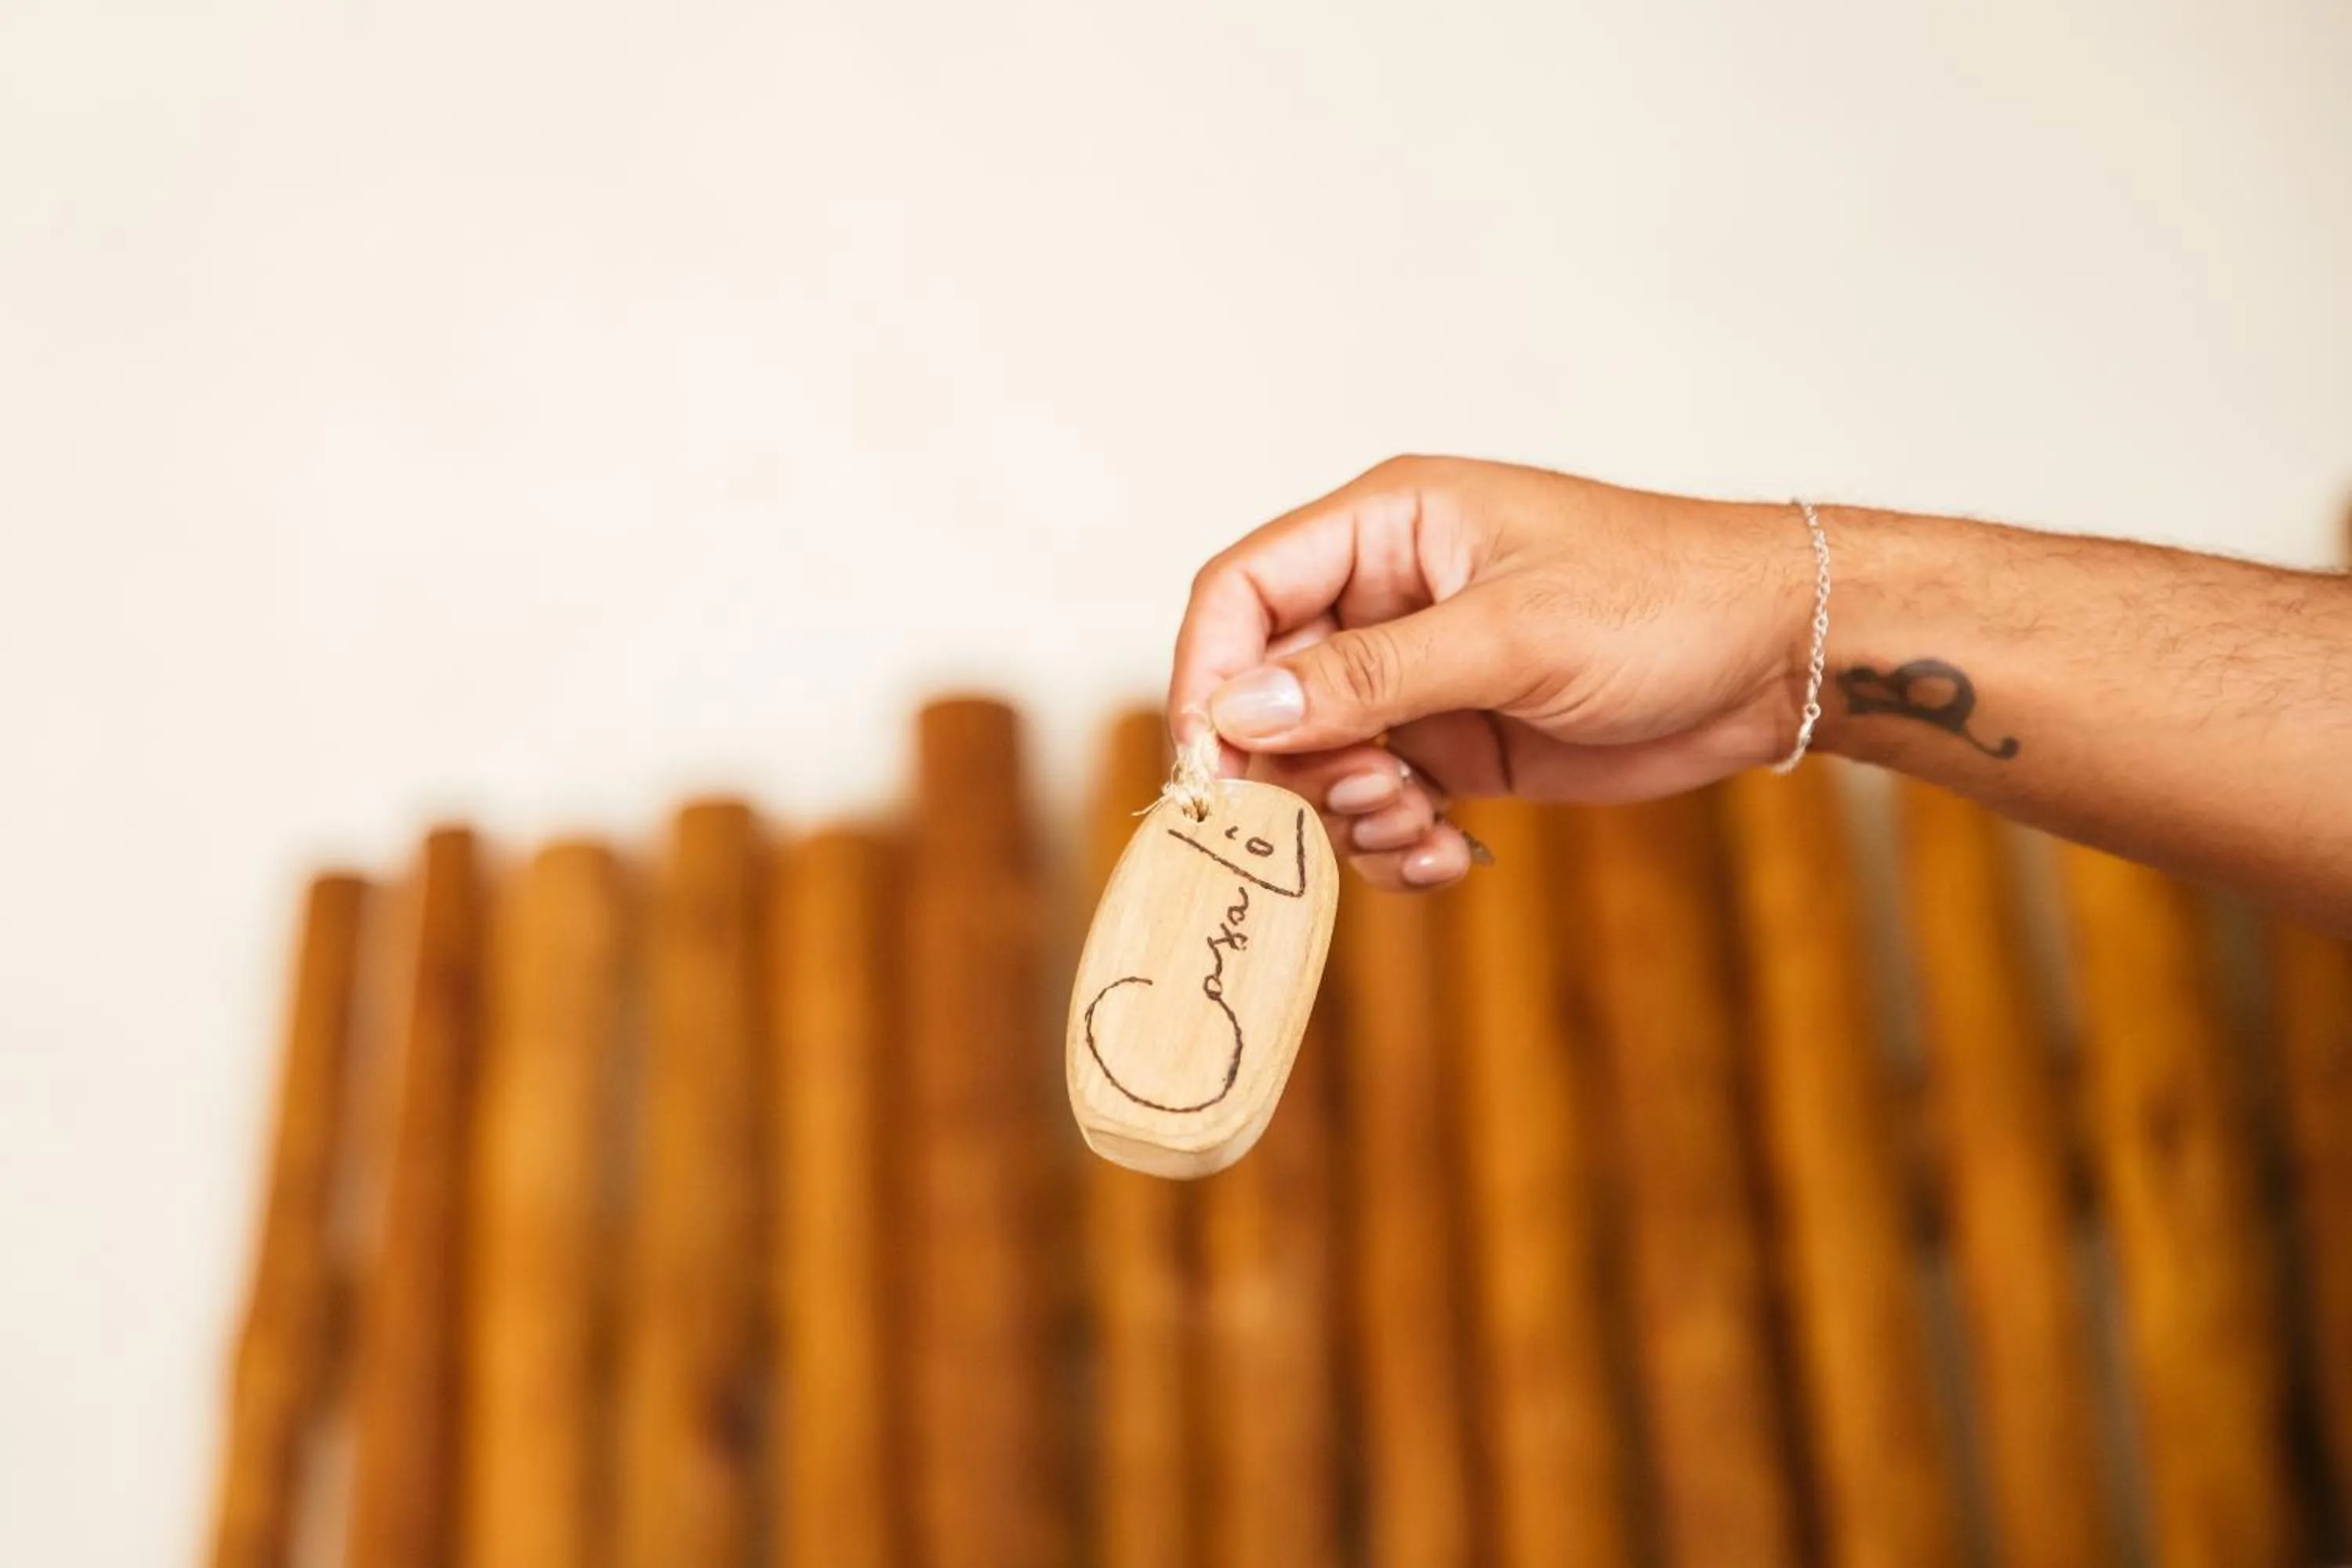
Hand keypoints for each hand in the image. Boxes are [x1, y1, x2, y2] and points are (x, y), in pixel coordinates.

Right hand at [1169, 456, 1816, 890]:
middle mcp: (1386, 600)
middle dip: (1291, 767)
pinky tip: (1450, 856)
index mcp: (1386, 528)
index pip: (1241, 592)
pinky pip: (1381, 805)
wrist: (1778, 660)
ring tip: (1419, 828)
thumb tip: (1240, 713)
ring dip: (1349, 815)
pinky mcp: (1457, 746)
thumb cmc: (1664, 600)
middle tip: (1359, 802)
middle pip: (1266, 691)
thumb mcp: (1511, 635)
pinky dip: (1395, 844)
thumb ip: (1370, 677)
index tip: (1212, 767)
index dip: (1209, 677)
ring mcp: (1420, 678)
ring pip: (1318, 763)